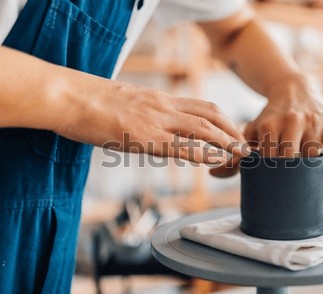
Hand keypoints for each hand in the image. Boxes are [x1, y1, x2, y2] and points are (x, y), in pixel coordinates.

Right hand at [54, 79, 248, 163]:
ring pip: (202, 129)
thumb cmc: (92, 101)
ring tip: (241, 153)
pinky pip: (181, 146)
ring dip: (226, 141)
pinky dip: (203, 153)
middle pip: (209, 115)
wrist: (70, 97)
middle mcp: (163, 106)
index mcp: (160, 98)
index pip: (201, 106)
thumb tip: (154, 125)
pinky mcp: (145, 137)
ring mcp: (156, 120)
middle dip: (232, 130)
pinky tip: (216, 160)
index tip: (234, 130)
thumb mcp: (128, 102)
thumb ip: (147, 112)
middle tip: (246, 144)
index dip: (223, 119)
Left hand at [210, 75, 322, 191]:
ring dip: (311, 168)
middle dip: (288, 173)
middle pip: (292, 159)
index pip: (269, 159)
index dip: (270, 174)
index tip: (270, 182)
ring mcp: (316, 121)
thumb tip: (213, 173)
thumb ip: (235, 154)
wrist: (292, 88)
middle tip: (287, 181)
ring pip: (315, 155)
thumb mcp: (252, 131)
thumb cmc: (270, 116)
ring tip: (305, 172)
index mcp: (270, 123)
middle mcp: (294, 120)